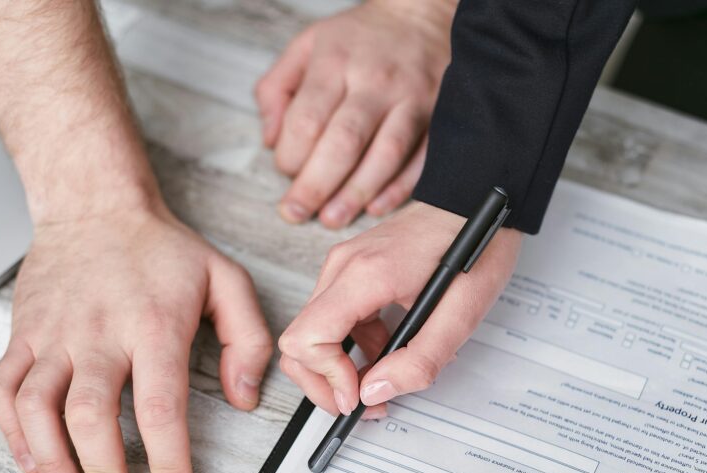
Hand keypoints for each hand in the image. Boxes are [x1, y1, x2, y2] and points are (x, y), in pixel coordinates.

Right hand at [0, 206, 271, 472]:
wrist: (95, 205)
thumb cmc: (161, 248)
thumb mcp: (226, 279)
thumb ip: (248, 339)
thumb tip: (243, 397)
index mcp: (153, 324)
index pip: (160, 406)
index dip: (168, 461)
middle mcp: (98, 333)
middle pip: (91, 414)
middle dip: (102, 472)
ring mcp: (54, 335)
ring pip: (37, 406)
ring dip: (49, 461)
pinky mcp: (23, 334)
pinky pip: (3, 388)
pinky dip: (12, 432)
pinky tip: (31, 461)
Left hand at [255, 0, 453, 228]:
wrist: (419, 15)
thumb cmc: (357, 38)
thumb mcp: (305, 46)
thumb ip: (276, 89)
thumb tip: (270, 140)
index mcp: (335, 62)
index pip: (307, 119)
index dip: (290, 155)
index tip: (285, 171)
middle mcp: (374, 81)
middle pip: (343, 143)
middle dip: (316, 185)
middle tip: (297, 211)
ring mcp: (410, 100)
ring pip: (384, 156)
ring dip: (355, 195)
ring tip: (332, 218)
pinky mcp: (437, 117)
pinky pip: (420, 160)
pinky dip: (398, 189)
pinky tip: (374, 207)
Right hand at [279, 202, 520, 416]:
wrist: (476, 199)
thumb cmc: (475, 246)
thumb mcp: (461, 315)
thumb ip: (419, 360)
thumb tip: (374, 393)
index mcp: (364, 275)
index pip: (306, 339)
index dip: (327, 379)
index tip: (358, 397)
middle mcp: (342, 267)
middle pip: (298, 342)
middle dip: (325, 383)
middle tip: (363, 404)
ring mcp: (343, 266)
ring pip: (313, 333)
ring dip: (341, 367)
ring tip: (386, 379)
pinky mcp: (352, 270)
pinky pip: (334, 319)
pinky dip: (354, 346)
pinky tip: (390, 350)